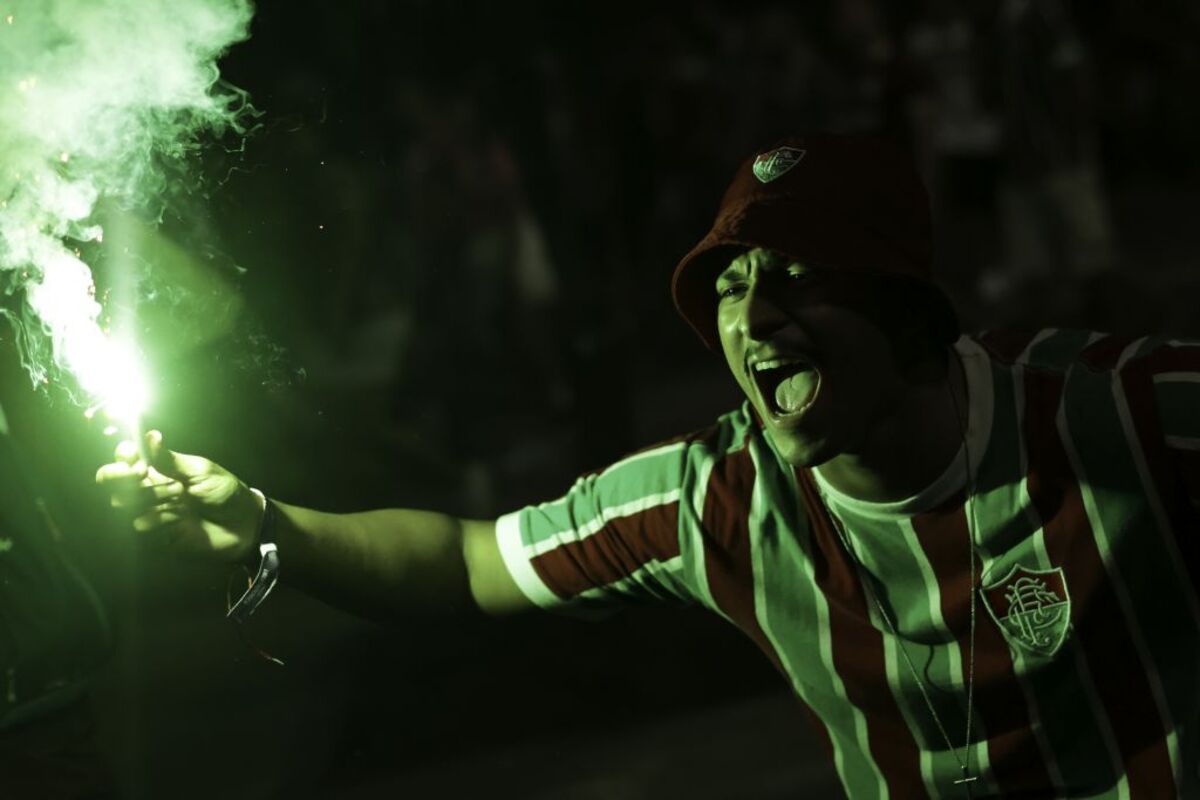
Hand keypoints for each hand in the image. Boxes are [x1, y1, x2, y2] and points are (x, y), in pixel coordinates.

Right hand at [95, 430, 263, 562]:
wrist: (243, 523)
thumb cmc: (224, 492)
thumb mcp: (200, 470)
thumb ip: (170, 459)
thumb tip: (149, 435)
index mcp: (157, 469)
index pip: (124, 459)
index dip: (123, 456)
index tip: (135, 456)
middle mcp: (147, 490)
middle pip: (110, 481)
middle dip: (121, 476)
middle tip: (143, 473)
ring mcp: (149, 513)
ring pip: (123, 504)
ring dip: (150, 497)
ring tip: (180, 495)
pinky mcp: (155, 537)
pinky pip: (141, 527)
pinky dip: (158, 519)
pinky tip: (179, 518)